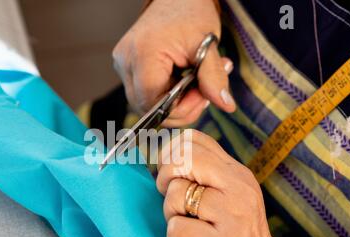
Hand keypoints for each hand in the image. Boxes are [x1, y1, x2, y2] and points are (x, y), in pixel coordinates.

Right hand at [113, 0, 234, 127]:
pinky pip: (145, 95)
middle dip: (179, 109)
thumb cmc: (190, 13)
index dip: (178, 109)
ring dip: (174, 105)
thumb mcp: (207, 44)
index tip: (202, 97)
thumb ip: (214, 77)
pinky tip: (182, 82)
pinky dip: (166, 96)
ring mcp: (123, 66)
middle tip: (202, 93)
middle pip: (147, 107)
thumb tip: (226, 106)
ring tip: (195, 85)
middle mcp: (126, 62)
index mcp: (143, 53)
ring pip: (145, 105)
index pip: (152, 101)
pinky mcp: (127, 69)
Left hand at [156, 129, 281, 236]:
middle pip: (183, 158)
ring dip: (171, 217)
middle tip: (173, 200)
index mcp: (237, 174)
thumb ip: (204, 175)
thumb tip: (165, 157)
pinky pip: (176, 230)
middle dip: (165, 177)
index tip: (171, 174)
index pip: (194, 139)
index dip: (170, 152)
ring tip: (189, 229)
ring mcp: (233, 217)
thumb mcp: (227, 198)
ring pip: (175, 195)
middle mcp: (239, 189)